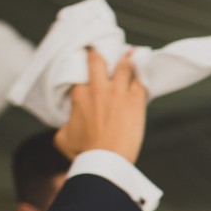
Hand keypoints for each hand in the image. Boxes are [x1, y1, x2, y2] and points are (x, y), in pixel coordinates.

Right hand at [55, 48, 146, 162]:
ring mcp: (118, 92)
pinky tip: (147, 68)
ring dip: (128, 57)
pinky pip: (142, 79)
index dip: (82, 70)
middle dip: (99, 53)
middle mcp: (98, 89)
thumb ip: (65, 125)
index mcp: (79, 95)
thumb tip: (68, 124)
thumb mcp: (64, 138)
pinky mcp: (135, 100)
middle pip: (98, 60)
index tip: (86, 68)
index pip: (78, 74)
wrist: (106, 160)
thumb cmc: (85, 152)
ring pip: (124, 65)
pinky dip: (144, 73)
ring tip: (132, 52)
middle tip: (102, 50)